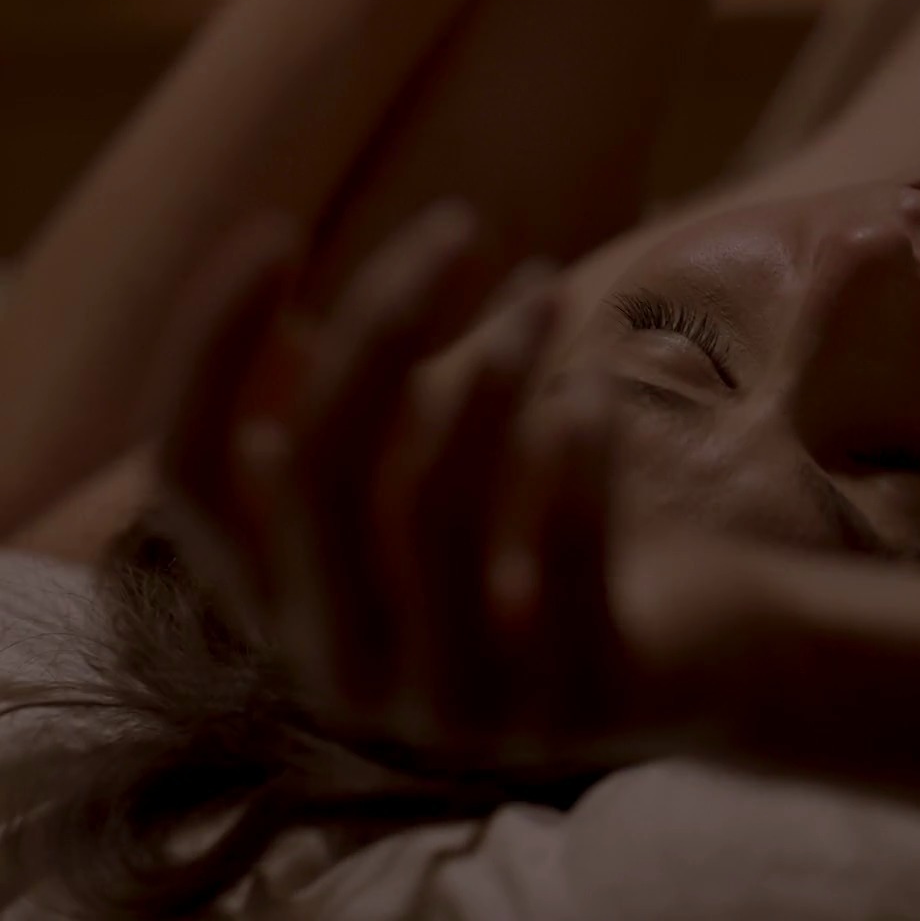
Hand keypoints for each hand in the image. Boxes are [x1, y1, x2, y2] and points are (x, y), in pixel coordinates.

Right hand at [154, 202, 664, 767]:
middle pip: (316, 473)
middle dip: (383, 324)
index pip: (192, 478)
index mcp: (284, 607)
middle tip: (459, 227)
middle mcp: (344, 671)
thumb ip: (357, 405)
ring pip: (436, 506)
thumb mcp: (436, 465)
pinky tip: (601, 391)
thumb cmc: (550, 538)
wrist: (713, 664)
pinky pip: (562, 553)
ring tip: (549, 290)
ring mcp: (458, 706)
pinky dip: (579, 451)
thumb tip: (277, 296)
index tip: (279, 231)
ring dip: (495, 369)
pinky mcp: (575, 705)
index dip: (211, 349)